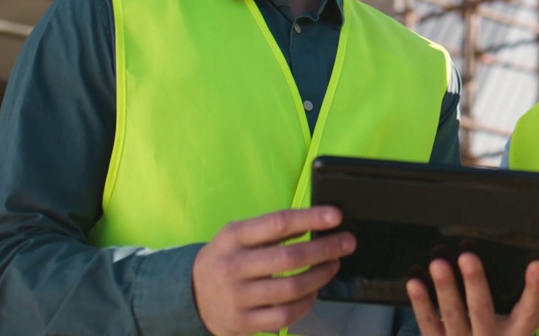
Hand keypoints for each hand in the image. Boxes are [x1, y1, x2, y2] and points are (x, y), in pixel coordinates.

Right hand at [192, 207, 354, 335]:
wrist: (191, 294)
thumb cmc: (227, 257)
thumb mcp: (239, 234)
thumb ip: (272, 228)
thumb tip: (317, 221)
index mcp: (233, 237)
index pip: (278, 223)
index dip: (310, 218)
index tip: (336, 216)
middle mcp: (233, 266)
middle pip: (290, 258)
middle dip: (326, 249)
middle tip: (347, 243)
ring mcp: (237, 297)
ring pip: (291, 289)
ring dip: (321, 276)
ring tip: (333, 264)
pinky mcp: (242, 322)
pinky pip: (285, 316)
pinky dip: (306, 303)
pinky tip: (314, 292)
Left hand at [407, 253, 538, 335]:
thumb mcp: (526, 335)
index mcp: (517, 334)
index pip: (530, 311)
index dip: (535, 290)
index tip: (538, 265)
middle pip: (483, 310)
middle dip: (475, 283)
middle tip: (468, 256)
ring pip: (453, 315)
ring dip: (445, 289)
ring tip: (438, 263)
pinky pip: (429, 323)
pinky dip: (421, 304)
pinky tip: (415, 282)